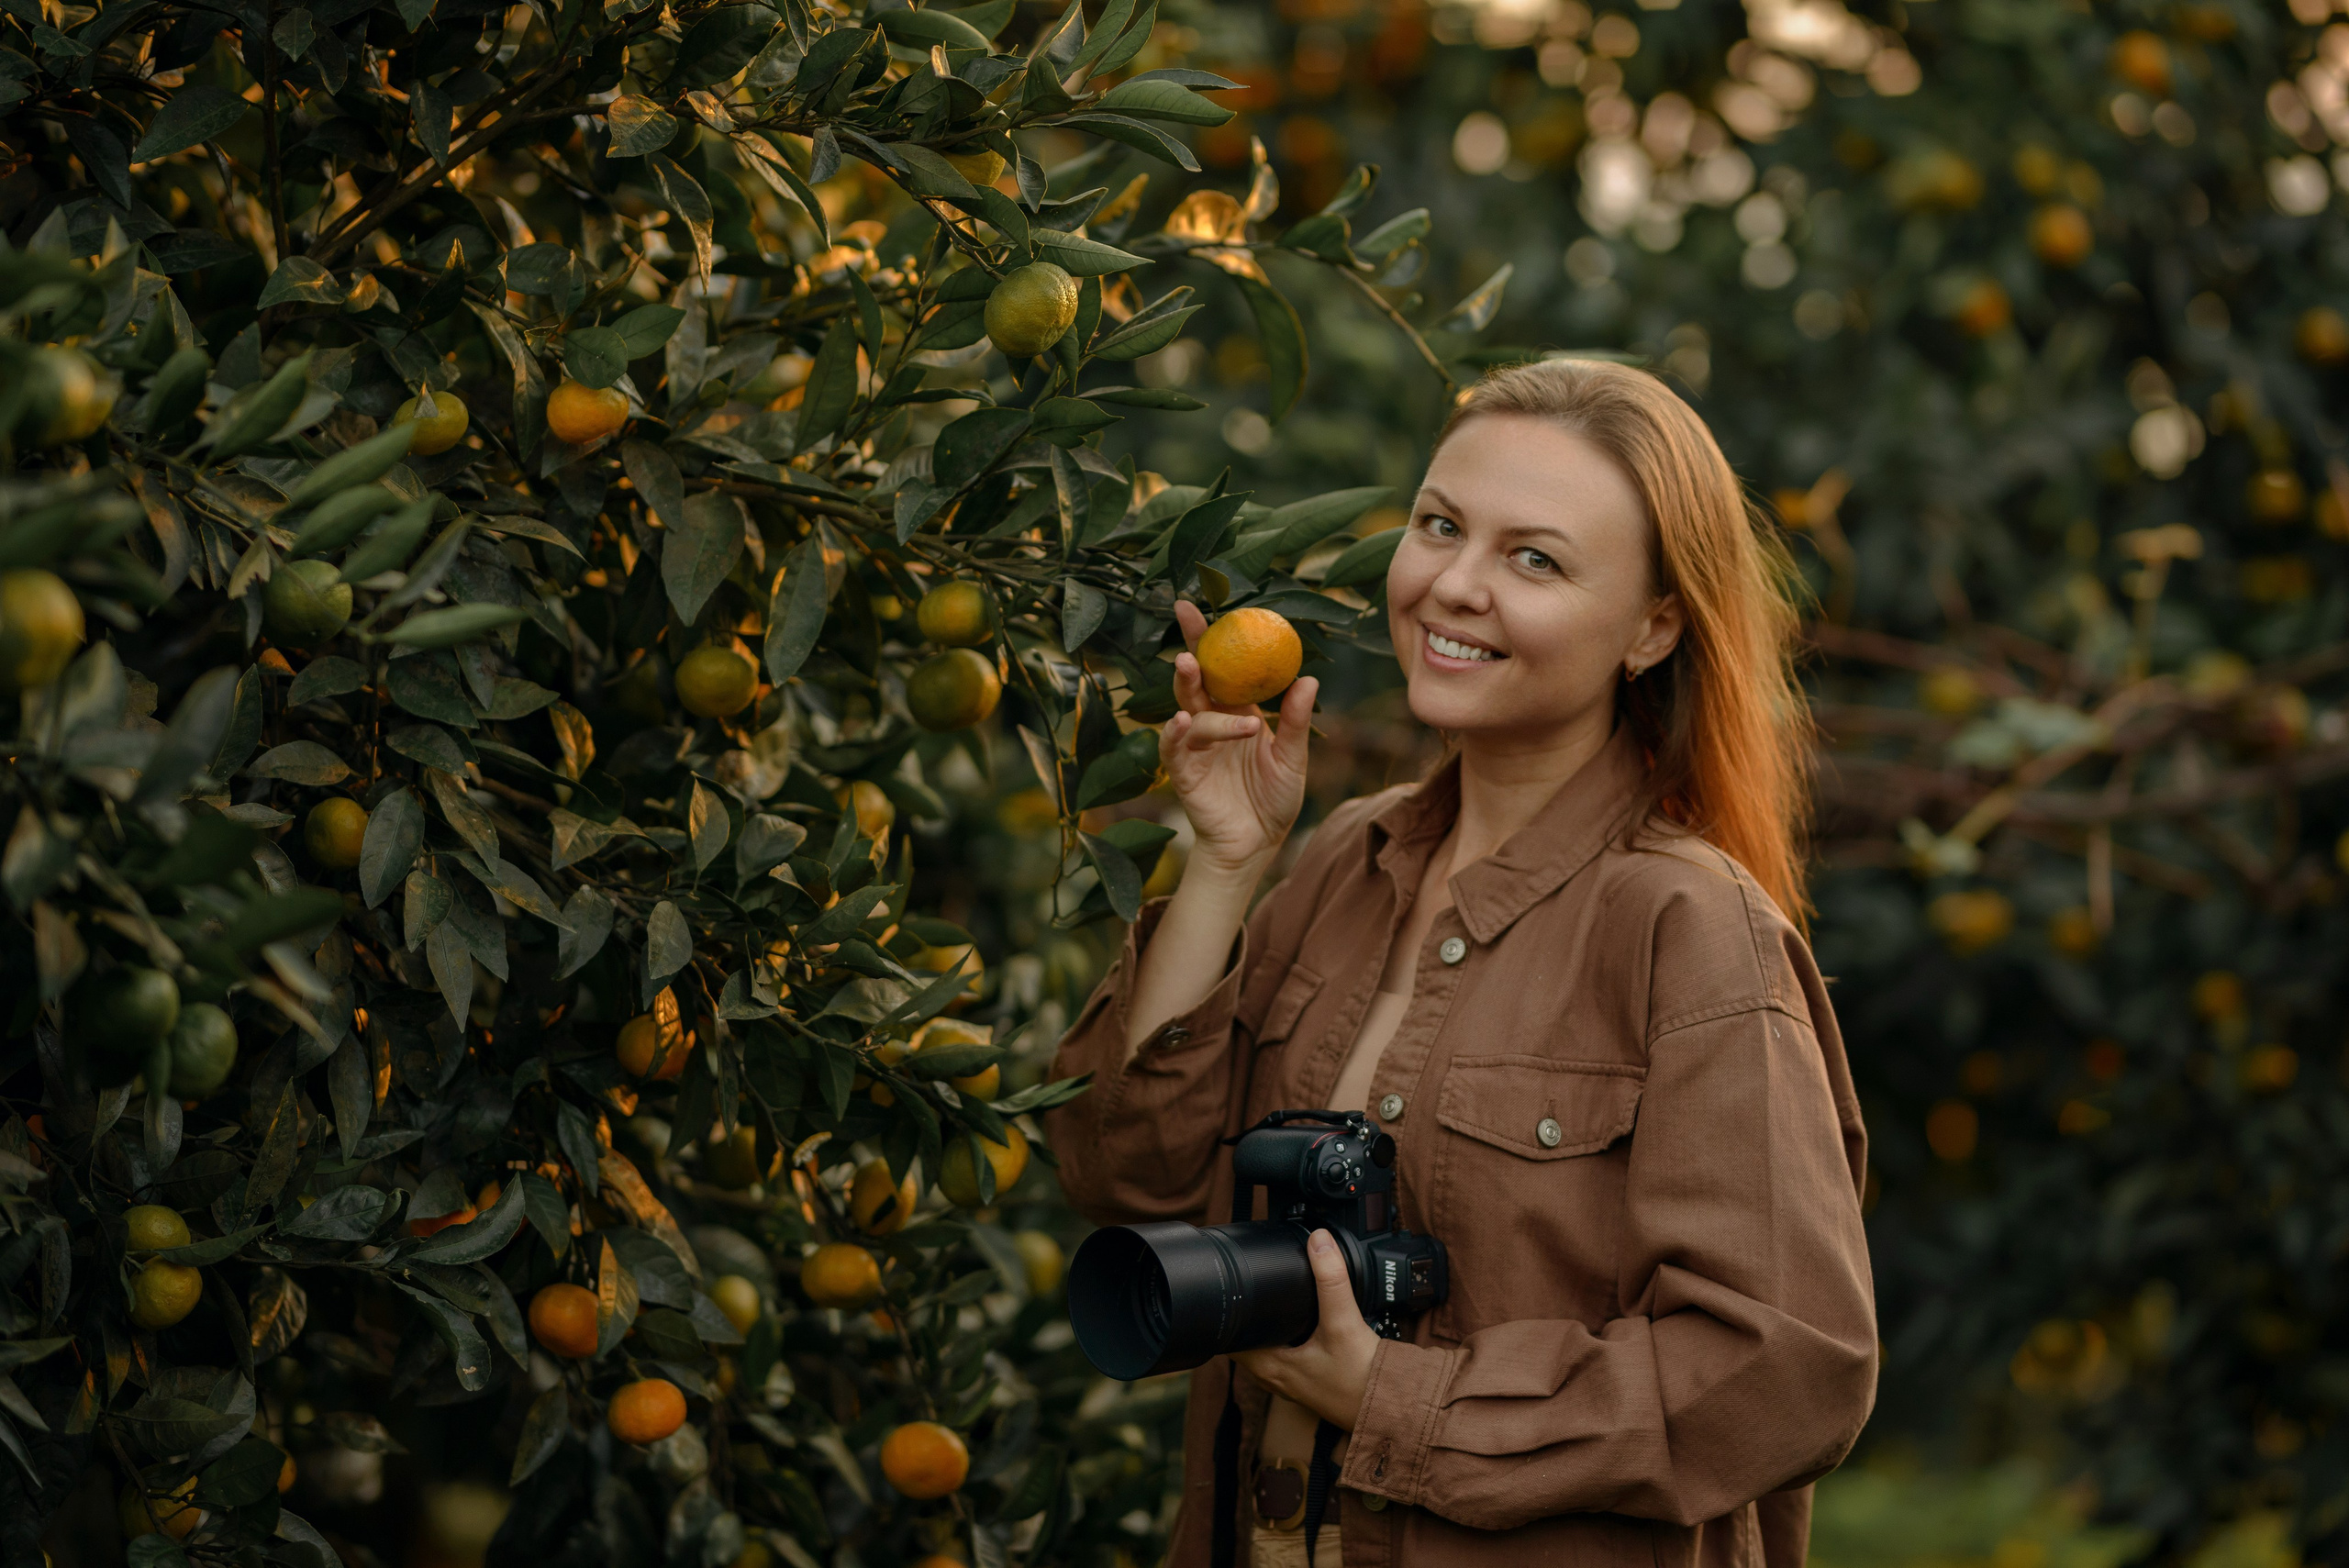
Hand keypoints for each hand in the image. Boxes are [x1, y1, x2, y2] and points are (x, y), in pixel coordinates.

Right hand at [1161, 599, 1317, 877]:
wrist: (1258, 844)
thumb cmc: (1275, 800)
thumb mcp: (1293, 758)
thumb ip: (1296, 722)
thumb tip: (1309, 679)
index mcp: (1239, 712)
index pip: (1224, 668)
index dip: (1212, 637)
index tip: (1202, 604)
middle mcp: (1213, 723)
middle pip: (1196, 678)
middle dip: (1189, 646)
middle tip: (1186, 617)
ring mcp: (1196, 747)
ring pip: (1186, 708)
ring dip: (1188, 687)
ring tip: (1191, 668)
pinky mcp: (1184, 773)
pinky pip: (1175, 748)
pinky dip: (1176, 732)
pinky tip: (1184, 720)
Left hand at [1231, 1230, 1379, 1432]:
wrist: (1389, 1410)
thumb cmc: (1361, 1381)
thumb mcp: (1343, 1324)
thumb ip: (1331, 1281)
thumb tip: (1318, 1241)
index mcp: (1268, 1366)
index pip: (1230, 1335)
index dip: (1231, 1307)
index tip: (1234, 1282)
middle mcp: (1274, 1376)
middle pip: (1247, 1337)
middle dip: (1251, 1312)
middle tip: (1257, 1281)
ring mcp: (1291, 1380)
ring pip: (1267, 1344)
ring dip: (1270, 1324)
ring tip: (1276, 1296)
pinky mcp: (1308, 1379)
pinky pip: (1287, 1352)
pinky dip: (1289, 1335)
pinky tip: (1304, 1321)